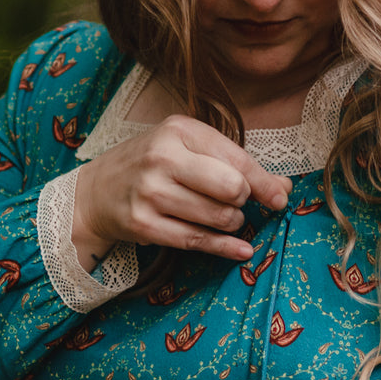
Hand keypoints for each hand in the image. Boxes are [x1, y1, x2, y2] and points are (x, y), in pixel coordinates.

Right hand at [72, 115, 291, 268]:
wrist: (97, 190)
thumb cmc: (153, 164)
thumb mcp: (189, 147)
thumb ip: (235, 163)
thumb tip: (283, 189)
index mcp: (178, 131)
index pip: (236, 159)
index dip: (264, 183)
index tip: (279, 198)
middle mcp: (162, 158)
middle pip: (231, 189)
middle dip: (242, 201)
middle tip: (234, 202)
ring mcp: (150, 193)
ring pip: (218, 218)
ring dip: (231, 223)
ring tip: (222, 217)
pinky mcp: (144, 225)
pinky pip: (198, 241)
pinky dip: (225, 248)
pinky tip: (241, 249)